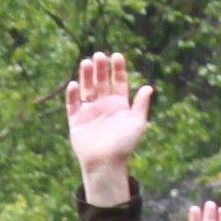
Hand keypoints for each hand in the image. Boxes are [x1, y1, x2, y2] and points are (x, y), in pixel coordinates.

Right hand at [66, 51, 151, 206]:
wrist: (106, 164)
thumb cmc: (124, 146)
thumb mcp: (137, 124)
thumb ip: (140, 105)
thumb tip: (148, 87)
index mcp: (119, 105)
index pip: (119, 82)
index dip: (118, 69)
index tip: (116, 56)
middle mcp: (104, 106)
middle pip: (102, 81)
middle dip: (100, 68)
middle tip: (99, 56)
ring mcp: (89, 112)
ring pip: (86, 88)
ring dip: (86, 75)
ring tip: (86, 63)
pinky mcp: (76, 121)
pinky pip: (72, 104)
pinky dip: (72, 94)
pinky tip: (74, 84)